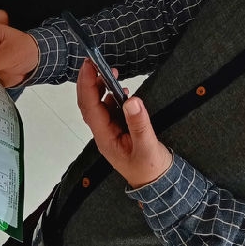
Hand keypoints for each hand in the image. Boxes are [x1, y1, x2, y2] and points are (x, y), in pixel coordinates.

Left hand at [77, 60, 171, 188]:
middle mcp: (103, 133)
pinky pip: (110, 110)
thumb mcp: (147, 146)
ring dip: (100, 88)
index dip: (88, 85)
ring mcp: (110, 131)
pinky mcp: (119, 130)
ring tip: (111, 71)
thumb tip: (131, 100)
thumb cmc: (150, 168)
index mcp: (105, 138)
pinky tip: (122, 89)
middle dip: (89, 82)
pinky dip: (113, 96)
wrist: (157, 183)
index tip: (90, 66)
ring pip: (98, 106)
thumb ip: (139, 124)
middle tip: (93, 62)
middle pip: (89, 104)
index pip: (90, 107)